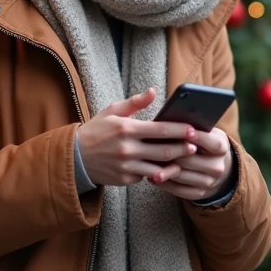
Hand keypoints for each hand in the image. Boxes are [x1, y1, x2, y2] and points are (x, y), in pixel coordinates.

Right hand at [77, 88, 197, 186]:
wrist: (75, 156)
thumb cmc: (96, 130)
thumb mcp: (112, 111)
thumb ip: (135, 102)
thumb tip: (153, 91)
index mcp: (126, 128)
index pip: (160, 130)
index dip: (180, 130)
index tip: (192, 130)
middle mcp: (127, 148)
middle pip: (164, 151)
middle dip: (182, 149)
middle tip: (195, 146)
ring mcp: (126, 166)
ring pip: (158, 167)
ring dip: (173, 164)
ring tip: (184, 159)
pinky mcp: (124, 179)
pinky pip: (146, 176)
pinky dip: (155, 172)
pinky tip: (164, 168)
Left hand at [153, 127, 232, 200]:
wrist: (214, 165)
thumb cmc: (203, 142)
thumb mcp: (205, 131)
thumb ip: (193, 126)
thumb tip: (172, 122)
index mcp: (222, 147)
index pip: (210, 142)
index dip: (195, 137)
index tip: (176, 130)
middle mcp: (218, 166)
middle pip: (190, 160)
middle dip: (170, 153)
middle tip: (150, 148)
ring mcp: (210, 182)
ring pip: (181, 175)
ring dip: (163, 169)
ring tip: (146, 162)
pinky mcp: (200, 194)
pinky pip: (178, 190)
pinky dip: (164, 183)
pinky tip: (152, 175)